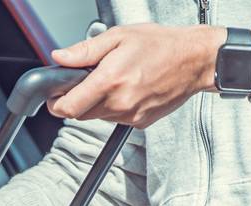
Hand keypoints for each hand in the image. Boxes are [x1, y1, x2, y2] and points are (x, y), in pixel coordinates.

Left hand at [47, 24, 224, 127]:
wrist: (194, 60)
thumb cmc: (161, 45)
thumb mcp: (118, 37)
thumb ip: (85, 51)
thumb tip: (60, 58)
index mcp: (110, 81)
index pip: (68, 107)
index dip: (56, 103)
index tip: (55, 95)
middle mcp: (119, 103)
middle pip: (80, 114)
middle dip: (77, 99)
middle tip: (87, 80)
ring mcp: (130, 116)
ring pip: (98, 117)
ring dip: (97, 103)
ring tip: (114, 80)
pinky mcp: (140, 123)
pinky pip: (116, 119)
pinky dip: (115, 107)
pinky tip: (128, 88)